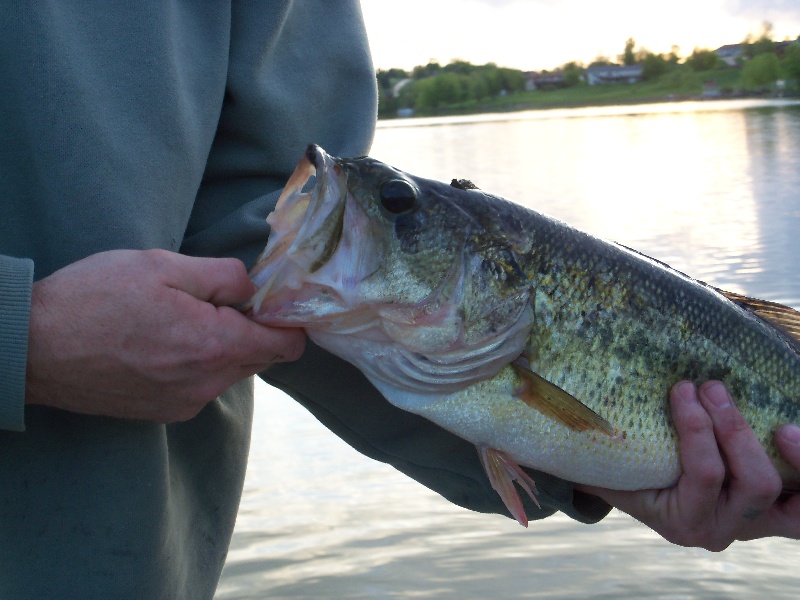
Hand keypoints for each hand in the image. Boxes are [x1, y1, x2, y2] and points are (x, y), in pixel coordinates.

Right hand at [26, 249, 304, 421]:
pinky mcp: (162, 412)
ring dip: (219, 346)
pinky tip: (158, 342)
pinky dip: (194, 364)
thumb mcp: (163, 266)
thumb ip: (224, 276)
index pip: (287, 346)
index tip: (270, 301)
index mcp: (216, 346)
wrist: (30, 348)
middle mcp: (207, 384)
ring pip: (228, 371)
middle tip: (211, 300)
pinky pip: (200, 385)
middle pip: (258, 358)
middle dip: (248, 328)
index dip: (287, 320)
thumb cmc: (94, 299)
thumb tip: (255, 288)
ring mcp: (184, 404)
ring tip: (175, 319)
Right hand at [579, 381, 799, 549]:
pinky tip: (791, 435)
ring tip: (776, 422)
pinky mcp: (777, 511)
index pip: (703, 477)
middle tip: (712, 387)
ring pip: (791, 503)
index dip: (698, 429)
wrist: (660, 500)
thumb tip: (540, 418)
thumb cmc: (628, 473)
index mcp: (681, 522)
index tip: (682, 387)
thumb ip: (582, 451)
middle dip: (735, 429)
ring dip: (787, 455)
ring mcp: (756, 524)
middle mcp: (723, 529)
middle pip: (753, 484)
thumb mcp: (606, 469)